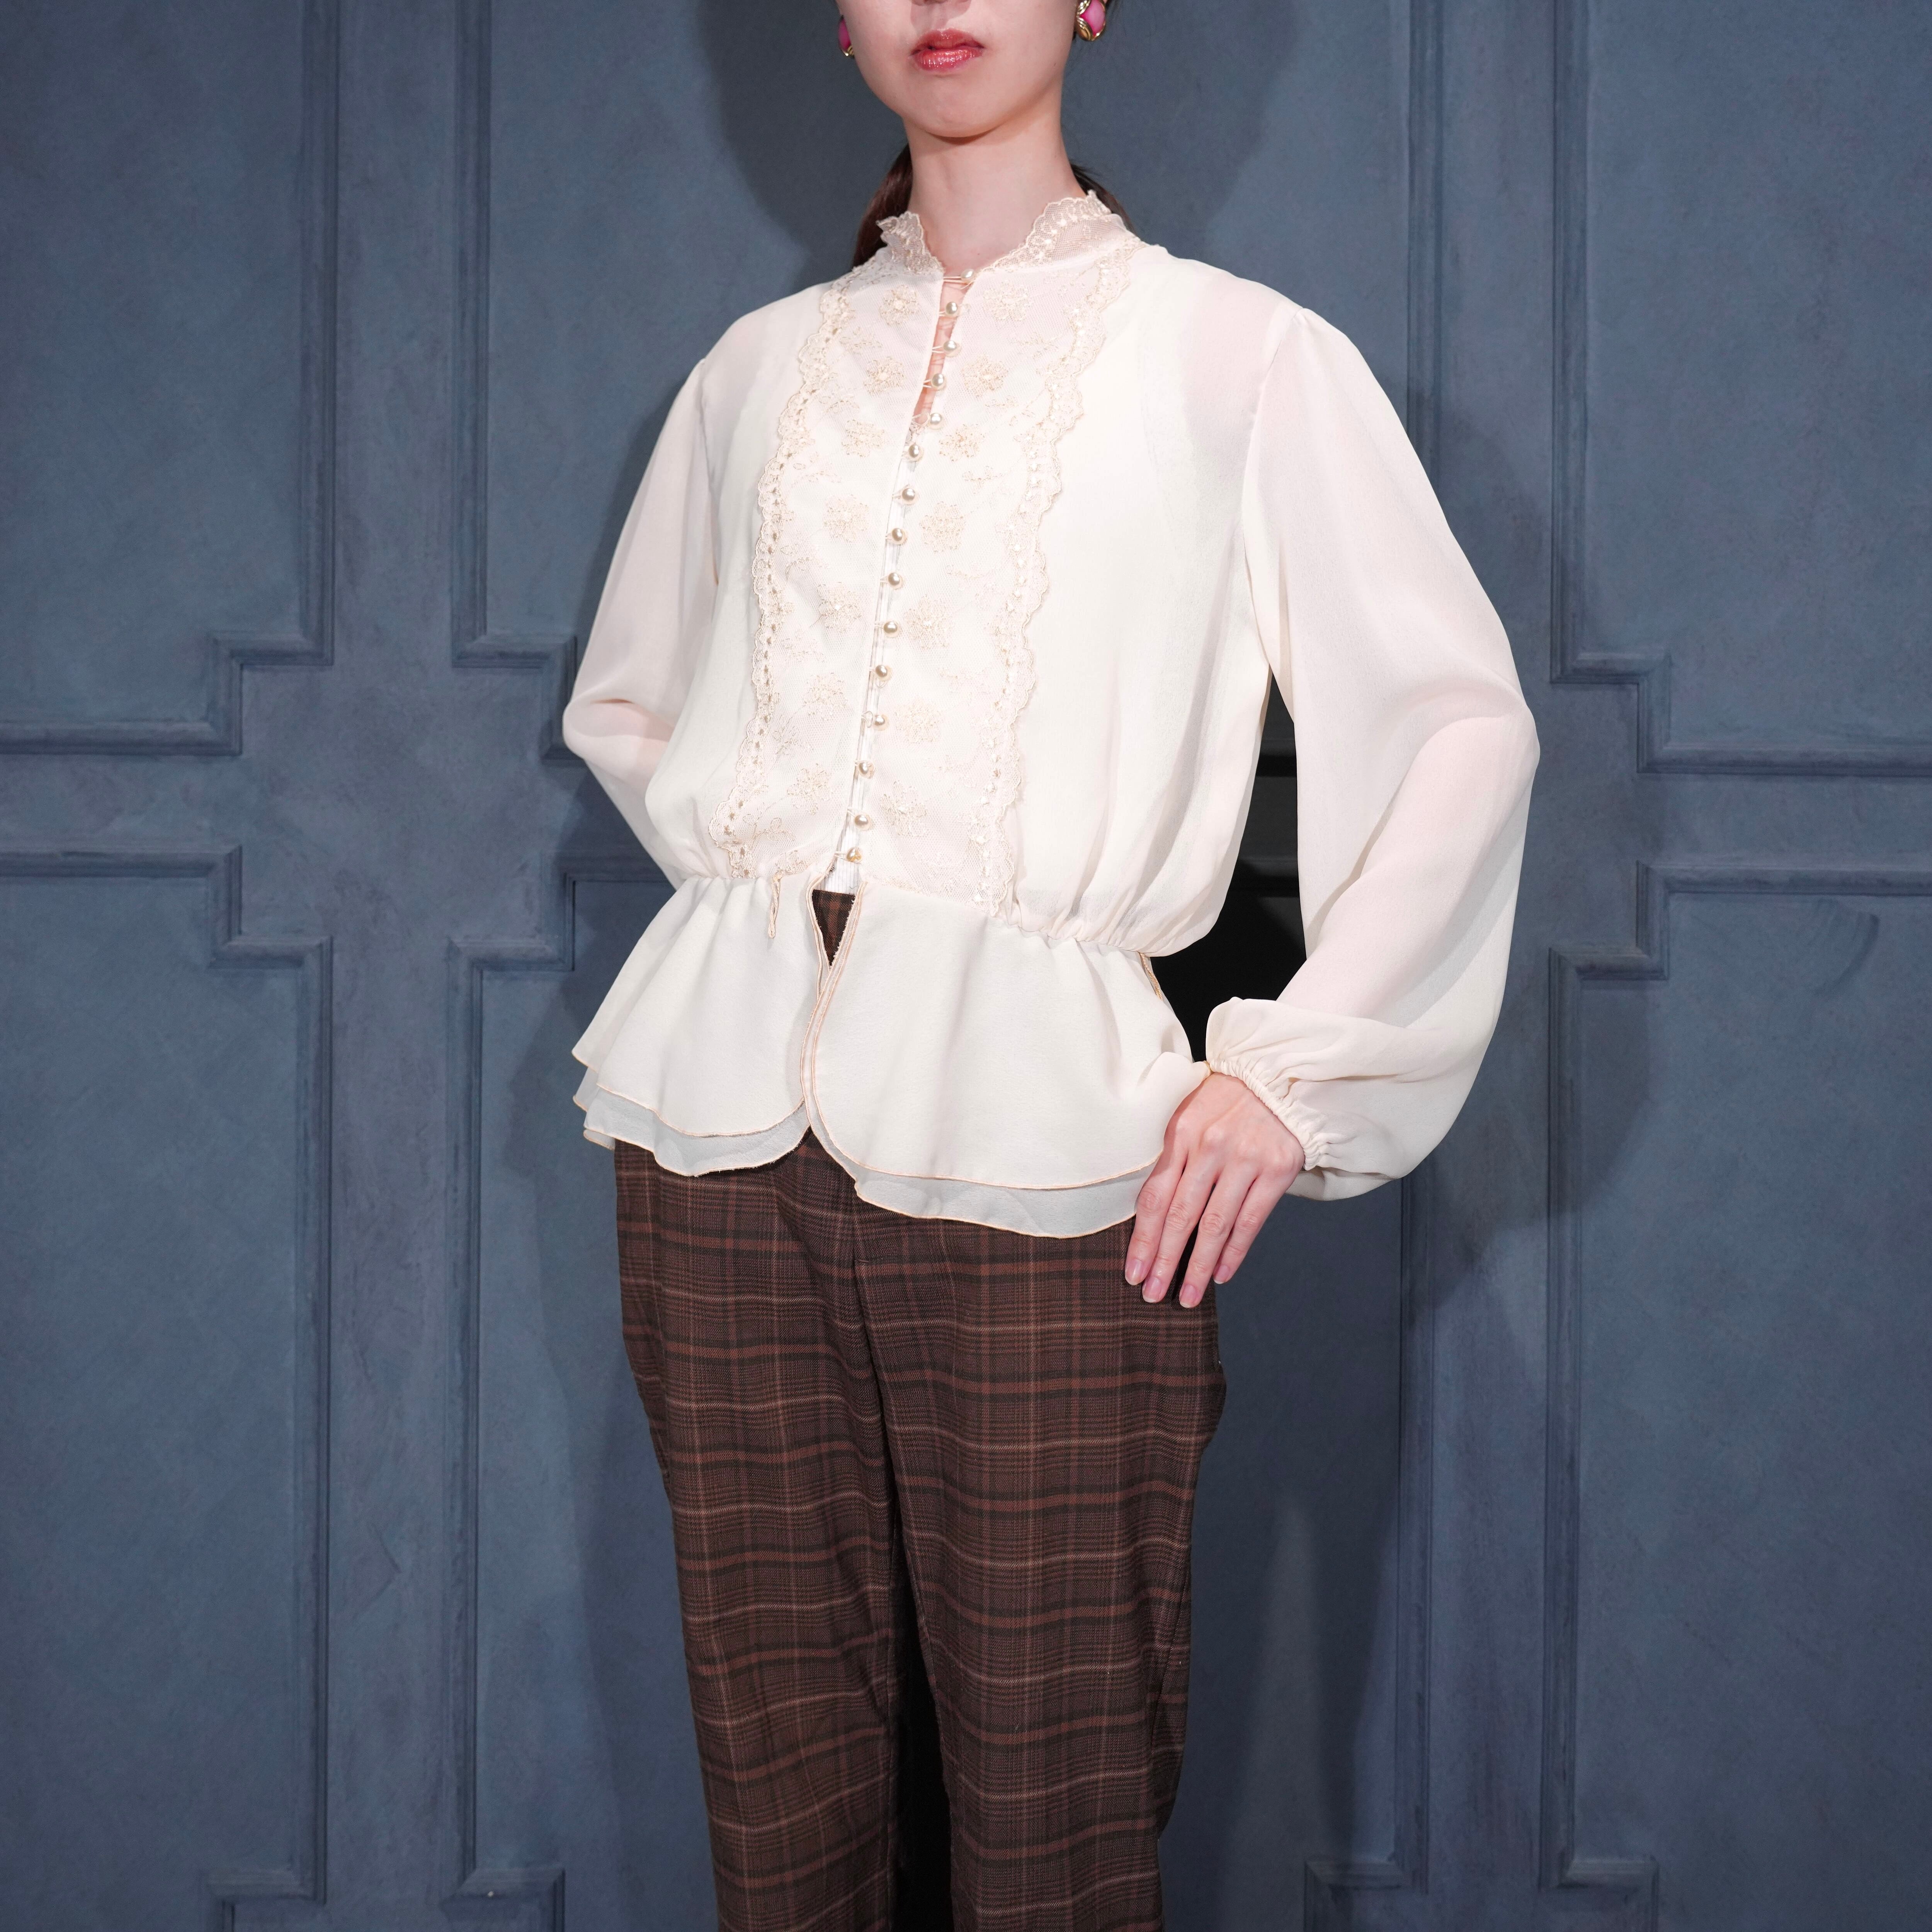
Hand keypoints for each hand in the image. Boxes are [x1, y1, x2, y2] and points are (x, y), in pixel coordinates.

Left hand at [1126, 1073, 1304, 1306]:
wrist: (1277, 1075)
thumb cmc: (1224, 1100)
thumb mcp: (1187, 1113)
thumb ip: (1169, 1155)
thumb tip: (1147, 1212)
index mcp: (1180, 1131)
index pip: (1155, 1196)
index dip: (1143, 1239)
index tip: (1133, 1272)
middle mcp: (1211, 1146)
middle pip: (1181, 1216)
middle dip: (1165, 1261)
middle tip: (1152, 1294)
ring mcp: (1246, 1159)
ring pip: (1216, 1225)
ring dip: (1198, 1266)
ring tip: (1186, 1297)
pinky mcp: (1277, 1169)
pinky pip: (1251, 1220)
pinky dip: (1235, 1251)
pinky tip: (1220, 1274)